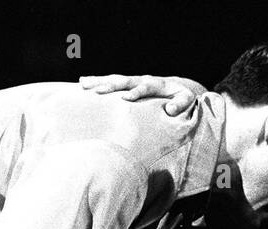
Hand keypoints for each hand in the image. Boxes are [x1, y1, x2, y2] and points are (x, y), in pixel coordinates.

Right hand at [79, 74, 205, 114]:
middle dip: (111, 86)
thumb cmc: (181, 98)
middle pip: (125, 81)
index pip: (144, 87)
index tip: (126, 98)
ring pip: (114, 79)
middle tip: (97, 91)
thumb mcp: (186, 100)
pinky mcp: (126, 85)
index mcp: (156, 84)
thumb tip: (171, 110)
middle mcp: (142, 80)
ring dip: (99, 81)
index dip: (136, 92)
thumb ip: (180, 104)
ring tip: (83, 84)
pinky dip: (97, 81)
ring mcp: (133, 81)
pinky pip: (110, 81)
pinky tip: (82, 83)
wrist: (176, 89)